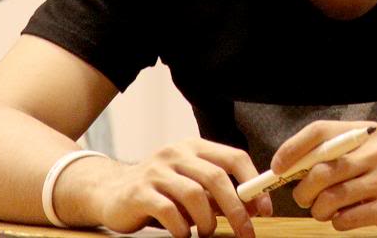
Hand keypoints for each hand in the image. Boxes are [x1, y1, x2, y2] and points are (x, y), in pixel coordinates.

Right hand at [88, 139, 272, 237]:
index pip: (234, 157)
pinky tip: (182, 233)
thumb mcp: (191, 185)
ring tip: (206, 232)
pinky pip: (169, 212)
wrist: (111, 192)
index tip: (264, 209)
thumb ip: (217, 192)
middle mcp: (177, 154)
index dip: (253, 182)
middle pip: (216, 177)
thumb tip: (253, 206)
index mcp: (195, 147)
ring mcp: (157, 171)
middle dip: (236, 209)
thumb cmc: (161, 191)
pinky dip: (182, 228)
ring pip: (194, 195)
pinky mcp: (139, 192)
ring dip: (207, 221)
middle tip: (246, 232)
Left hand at [272, 120, 376, 229]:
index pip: (320, 131)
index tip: (277, 167)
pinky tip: (344, 215)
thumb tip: (286, 167)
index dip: (293, 148)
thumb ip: (331, 152)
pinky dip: (336, 221)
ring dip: (318, 209)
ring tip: (324, 208)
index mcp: (365, 132)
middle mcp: (376, 151)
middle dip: (303, 189)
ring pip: (330, 198)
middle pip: (322, 170)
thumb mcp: (363, 149)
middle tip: (303, 197)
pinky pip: (345, 219)